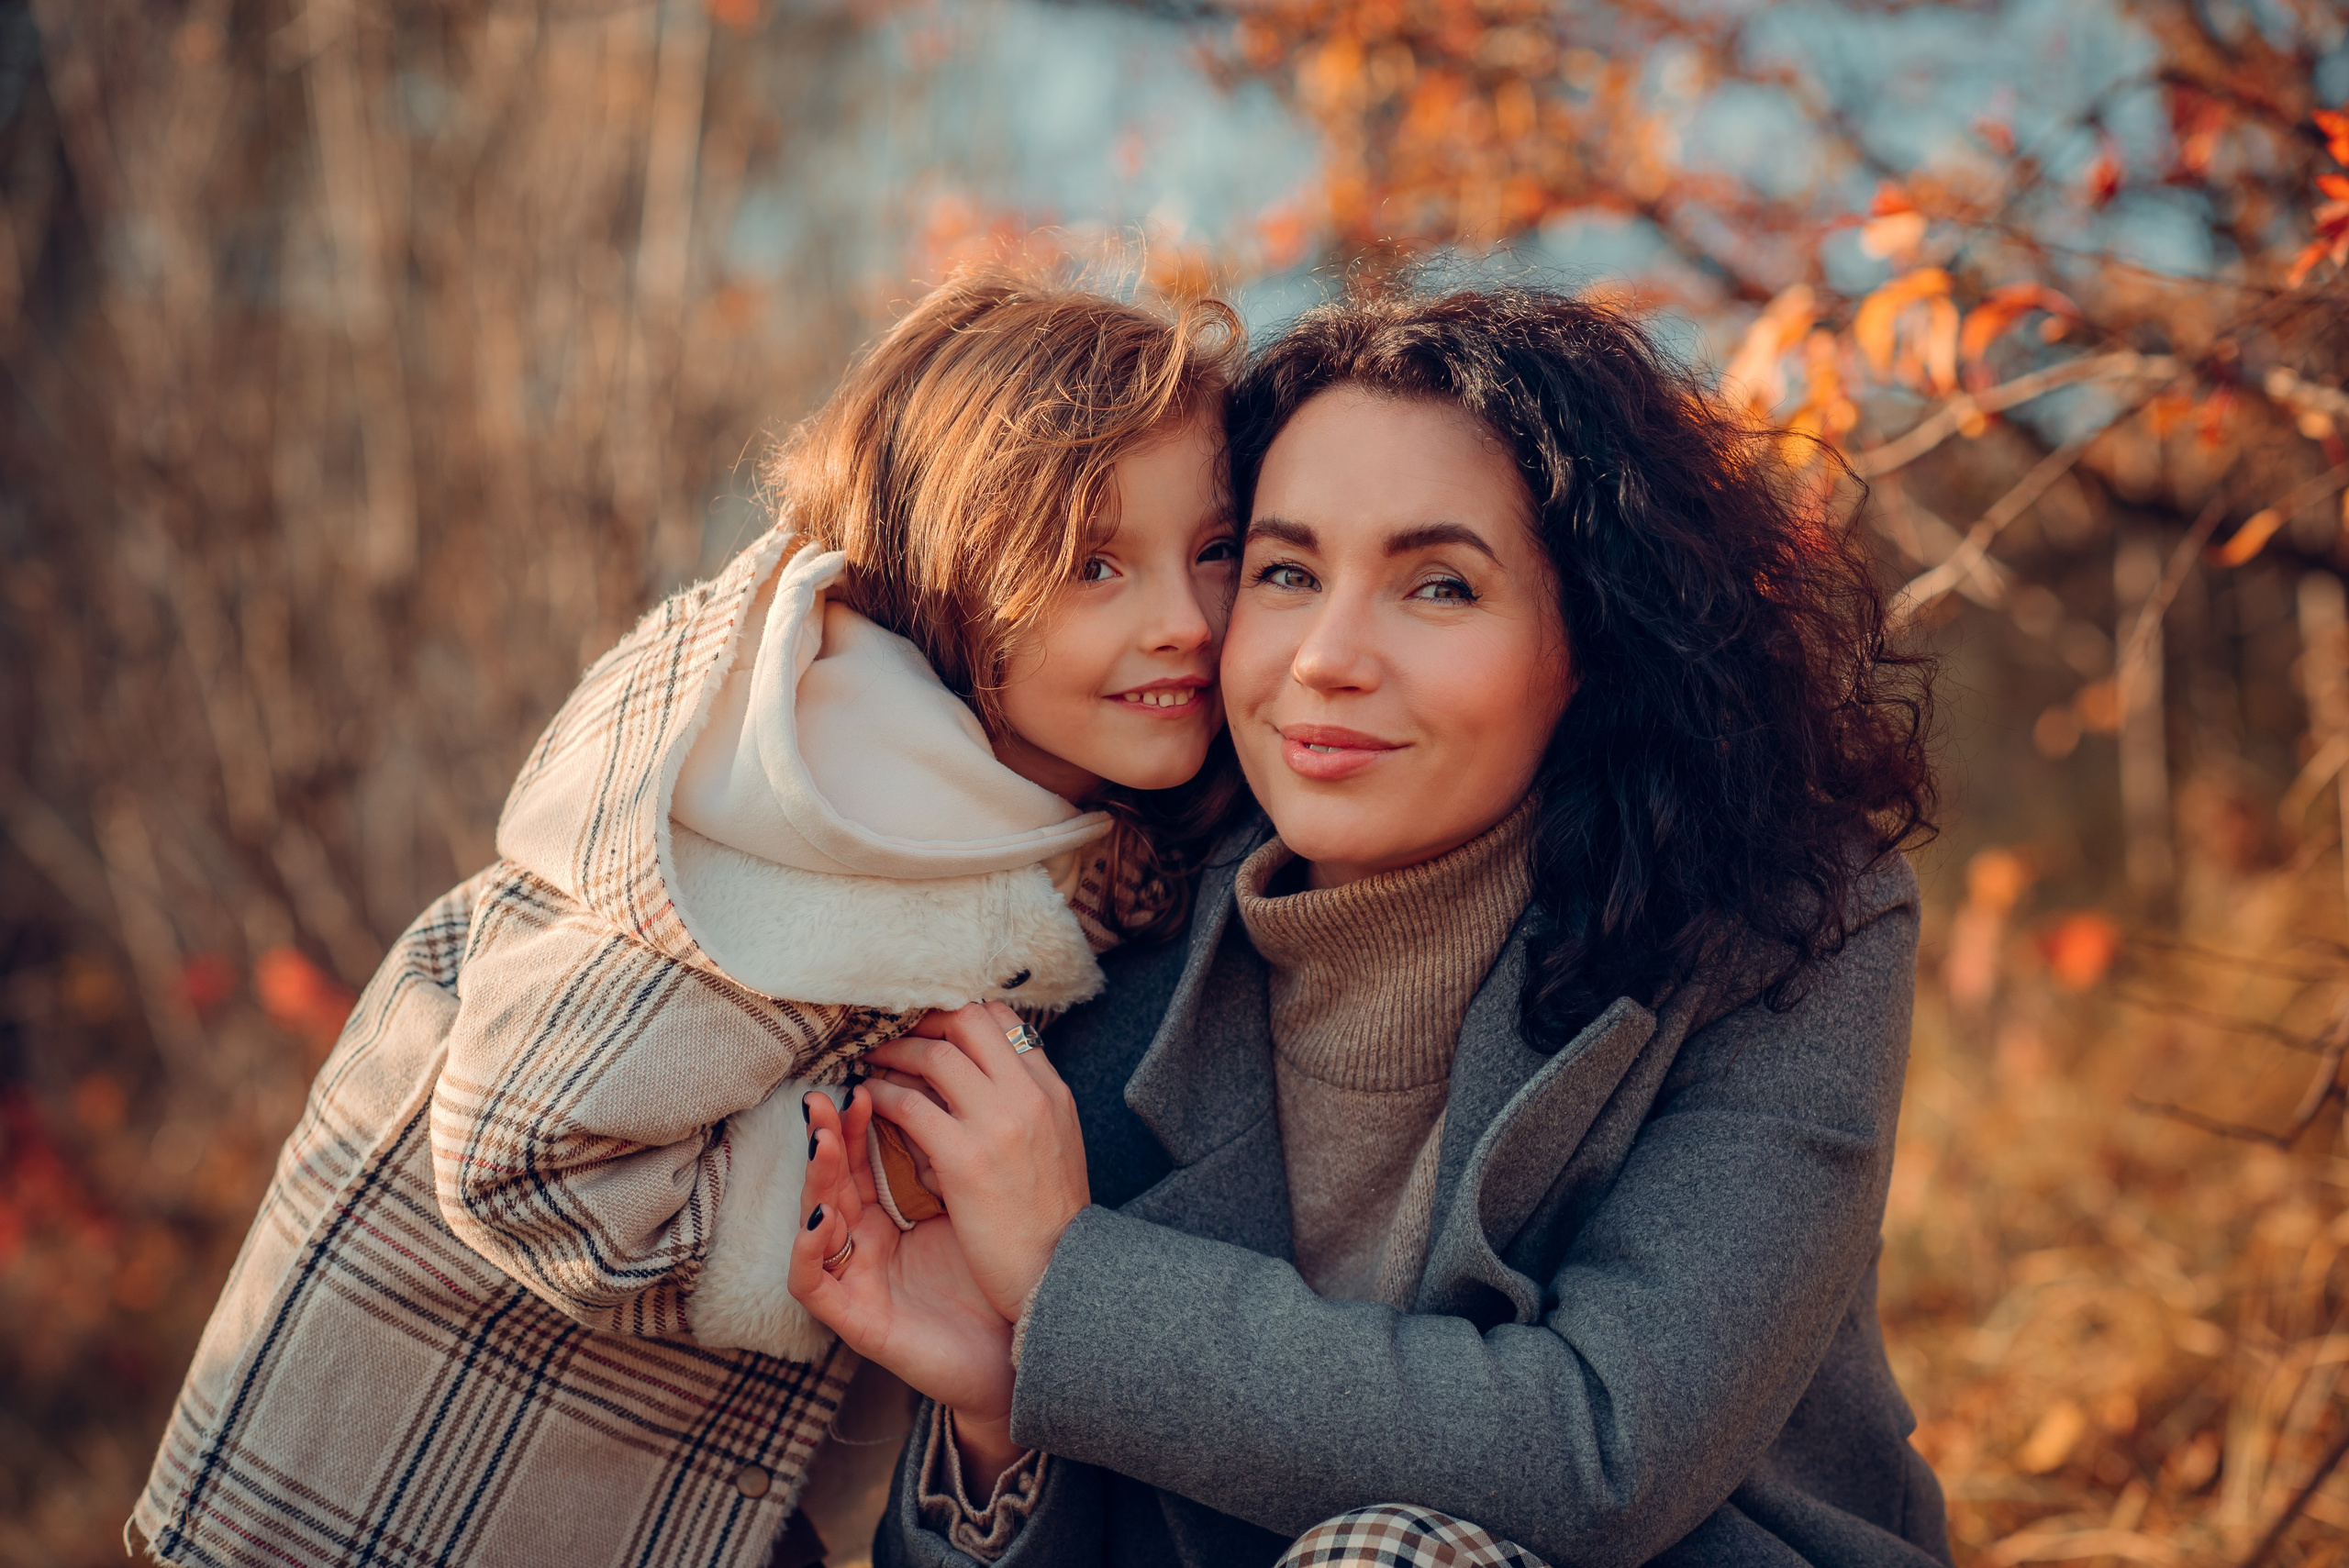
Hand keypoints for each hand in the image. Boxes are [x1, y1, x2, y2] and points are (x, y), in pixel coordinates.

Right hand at [787, 1088, 1014, 1423]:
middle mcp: (866, 1242)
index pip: (866, 1155)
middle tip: (829, 1096)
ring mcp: (856, 1279)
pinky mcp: (853, 1319)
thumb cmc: (993, 1279)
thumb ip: (952, 1158)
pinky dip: (809, 1247)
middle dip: (830, 1136)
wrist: (1016, 1352)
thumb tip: (957, 1089)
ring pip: (816, 1220)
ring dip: (815, 1178)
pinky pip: (811, 1281)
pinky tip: (822, 1214)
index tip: (873, 1074)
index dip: (864, 1116)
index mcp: (892, 1215)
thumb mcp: (973, 1207)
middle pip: (834, 1180)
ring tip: (824, 1140)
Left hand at [862, 1002, 1090, 1322]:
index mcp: (1052, 1091)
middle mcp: (1030, 1096)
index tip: (930, 1028)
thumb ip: (1024, 1105)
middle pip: (967, 1021)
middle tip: (894, 1033)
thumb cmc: (1050, 1219)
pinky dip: (883, 1096)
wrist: (1061, 1275)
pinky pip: (910, 1106)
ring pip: (935, 1056)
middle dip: (923, 1020)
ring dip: (895, 1054)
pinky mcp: (965, 1159)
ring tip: (873, 1064)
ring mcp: (999, 1124)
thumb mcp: (1054, 1144)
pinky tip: (869, 1102)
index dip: (958, 1015)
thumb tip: (980, 1079)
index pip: (1002, 1020)